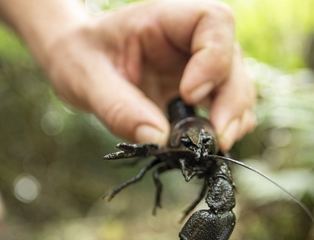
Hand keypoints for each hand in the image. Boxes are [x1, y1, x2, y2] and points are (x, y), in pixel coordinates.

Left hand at [42, 0, 255, 150]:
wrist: (77, 63)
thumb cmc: (79, 59)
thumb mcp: (86, 80)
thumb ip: (119, 108)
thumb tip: (160, 140)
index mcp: (163, 20)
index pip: (212, 21)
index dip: (212, 58)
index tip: (189, 94)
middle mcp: (187, 40)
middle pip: (232, 59)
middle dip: (232, 100)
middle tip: (219, 138)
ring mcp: (195, 65)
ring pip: (236, 83)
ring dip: (235, 115)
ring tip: (219, 145)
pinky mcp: (196, 89)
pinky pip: (225, 102)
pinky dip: (227, 123)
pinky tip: (216, 142)